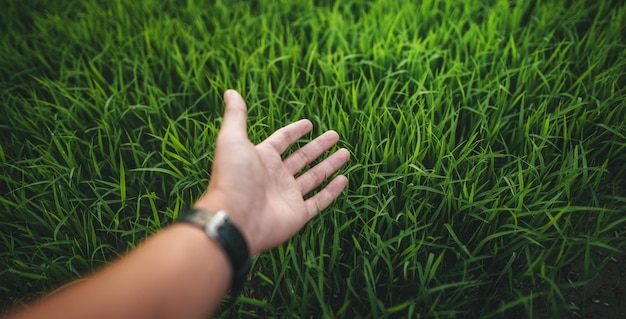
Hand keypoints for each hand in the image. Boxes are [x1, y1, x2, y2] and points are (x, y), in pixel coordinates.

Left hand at [193, 90, 349, 254]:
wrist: (235, 219)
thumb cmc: (233, 178)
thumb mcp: (232, 140)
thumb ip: (236, 116)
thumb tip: (230, 91)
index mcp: (262, 159)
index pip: (282, 141)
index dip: (295, 132)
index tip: (310, 124)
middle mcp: (276, 177)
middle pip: (302, 157)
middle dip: (319, 146)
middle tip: (336, 135)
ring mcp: (288, 196)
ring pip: (314, 177)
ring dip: (330, 165)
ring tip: (346, 152)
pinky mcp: (298, 215)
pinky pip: (319, 201)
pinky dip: (332, 191)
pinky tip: (344, 179)